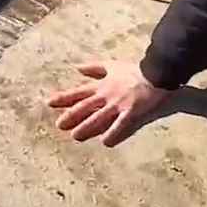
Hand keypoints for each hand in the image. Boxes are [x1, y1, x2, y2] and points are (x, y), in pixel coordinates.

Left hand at [47, 61, 173, 146]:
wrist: (156, 72)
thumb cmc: (134, 70)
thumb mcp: (112, 65)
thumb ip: (94, 68)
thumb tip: (77, 68)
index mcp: (102, 85)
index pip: (79, 92)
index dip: (64, 98)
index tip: (49, 102)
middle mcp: (107, 96)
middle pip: (85, 107)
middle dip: (71, 116)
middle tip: (59, 124)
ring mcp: (119, 105)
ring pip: (99, 117)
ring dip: (86, 127)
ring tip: (76, 136)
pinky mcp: (131, 112)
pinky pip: (120, 125)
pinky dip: (113, 133)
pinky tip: (105, 142)